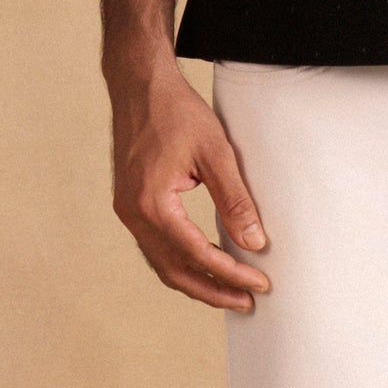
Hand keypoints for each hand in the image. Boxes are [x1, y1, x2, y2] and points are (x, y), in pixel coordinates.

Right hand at [108, 56, 271, 311]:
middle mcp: (133, 213)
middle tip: (247, 302)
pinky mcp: (130, 205)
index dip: (230, 272)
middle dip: (213, 290)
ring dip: (196, 281)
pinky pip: (155, 247)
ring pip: (161, 263)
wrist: (139, 85)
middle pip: (174, 270)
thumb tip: (254, 242)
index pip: (196, 253)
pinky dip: (180, 263)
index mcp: (151, 202)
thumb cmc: (176, 112)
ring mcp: (128, 211)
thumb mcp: (216, 152)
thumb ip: (235, 200)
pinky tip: (204, 266)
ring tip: (230, 293)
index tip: (259, 283)